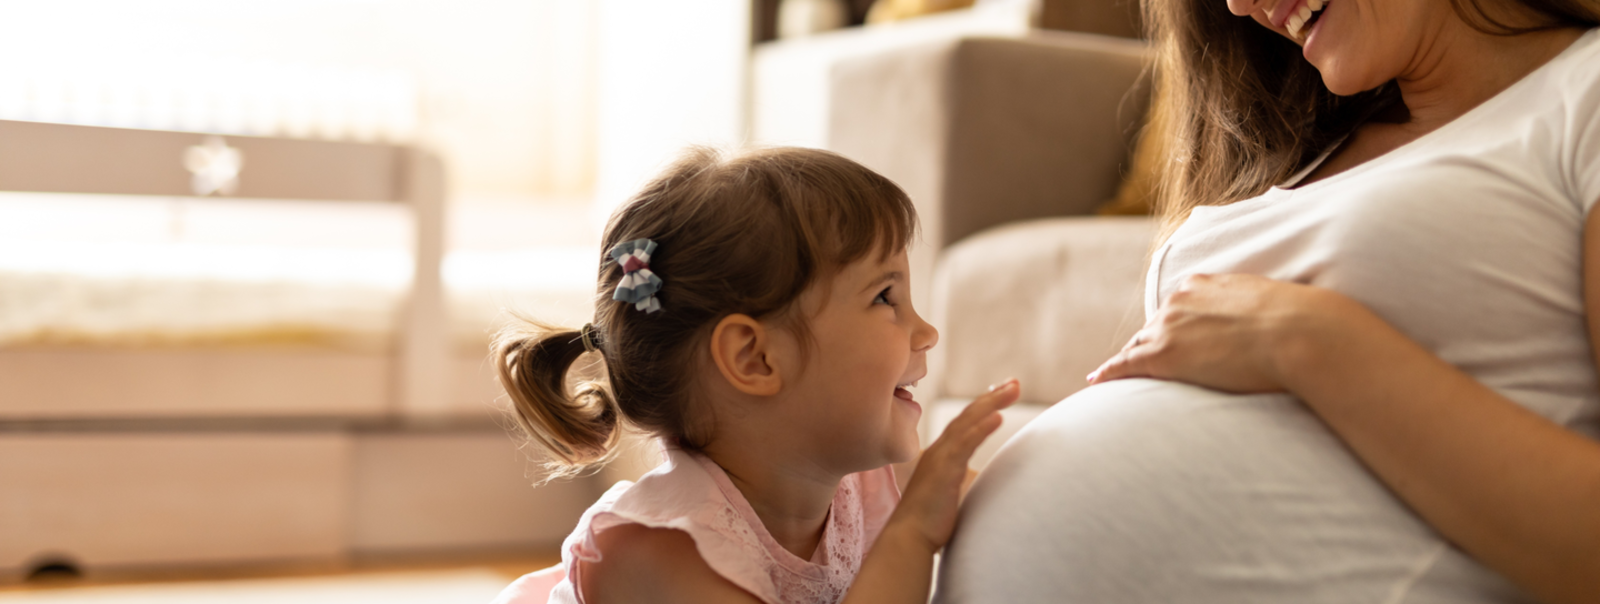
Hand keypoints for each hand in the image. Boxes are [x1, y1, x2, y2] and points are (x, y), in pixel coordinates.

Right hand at [888, 379, 1018, 553]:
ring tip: (1012, 389)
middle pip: (968, 415)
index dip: (983, 406)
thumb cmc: (930, 521)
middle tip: (1015, 382)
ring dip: (991, 403)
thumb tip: (987, 480)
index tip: (1002, 393)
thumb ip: (967, 481)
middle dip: (992, 396)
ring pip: (967, 422)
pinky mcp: (943, 469)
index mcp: (942, 455)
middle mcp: (939, 450)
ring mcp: (940, 458)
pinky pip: (965, 443)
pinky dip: (981, 427)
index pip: (964, 423)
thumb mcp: (953, 494)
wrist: (909, 538)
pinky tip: (997, 416)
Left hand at [1086, 273, 1355, 392]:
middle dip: (1150, 344)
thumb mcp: (1281, 305)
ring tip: (1114, 374)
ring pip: (1140, 346)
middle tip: (1141, 362)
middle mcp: (1180, 301)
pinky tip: (1097, 381)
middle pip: (1155, 327)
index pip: (1179, 308)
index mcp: (1206, 284)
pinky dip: (1109, 372)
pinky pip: (1126, 364)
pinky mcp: (1164, 356)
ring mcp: (1169, 328)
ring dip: (1130, 360)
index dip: (1175, 326)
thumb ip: (1268, 310)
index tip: (1172, 337)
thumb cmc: (1305, 324)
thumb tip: (1291, 320)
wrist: (1301, 333)